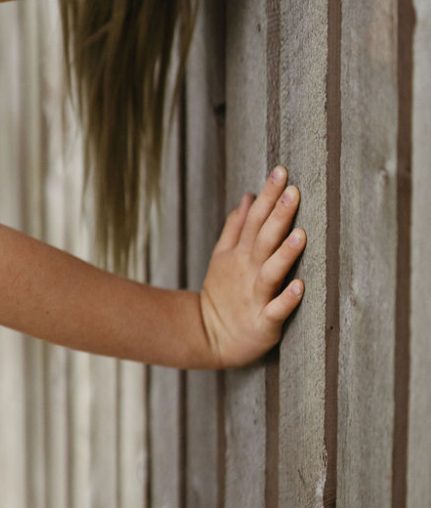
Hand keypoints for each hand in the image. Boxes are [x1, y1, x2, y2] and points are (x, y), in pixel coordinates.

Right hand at [199, 166, 305, 367]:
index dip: (267, 196)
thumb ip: (237, 226)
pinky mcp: (263, 322)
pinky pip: (276, 310)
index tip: (281, 171)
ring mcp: (254, 296)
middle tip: (293, 190)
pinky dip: (287, 300)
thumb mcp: (223, 256)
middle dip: (278, 215)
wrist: (207, 335)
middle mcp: (247, 271)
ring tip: (301, 234)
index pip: (255, 219)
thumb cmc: (222, 293)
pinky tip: (301, 288)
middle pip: (263, 239)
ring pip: (271, 271)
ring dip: (285, 254)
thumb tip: (249, 196)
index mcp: (240, 254)